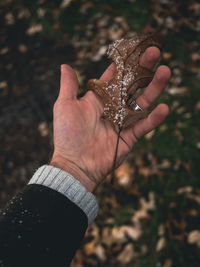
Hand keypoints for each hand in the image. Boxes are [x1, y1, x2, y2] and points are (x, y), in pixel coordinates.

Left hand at [50, 47, 170, 191]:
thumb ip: (69, 85)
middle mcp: (113, 108)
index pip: (115, 77)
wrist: (75, 164)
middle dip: (143, 69)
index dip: (124, 63)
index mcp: (99, 99)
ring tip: (165, 72)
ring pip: (142, 102)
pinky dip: (154, 118)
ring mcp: (123, 122)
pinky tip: (164, 108)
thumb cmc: (67, 135)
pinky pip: (144, 126)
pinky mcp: (129, 137)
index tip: (135, 49)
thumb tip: (65, 65)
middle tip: (155, 53)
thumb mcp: (64, 106)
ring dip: (154, 88)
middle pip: (132, 86)